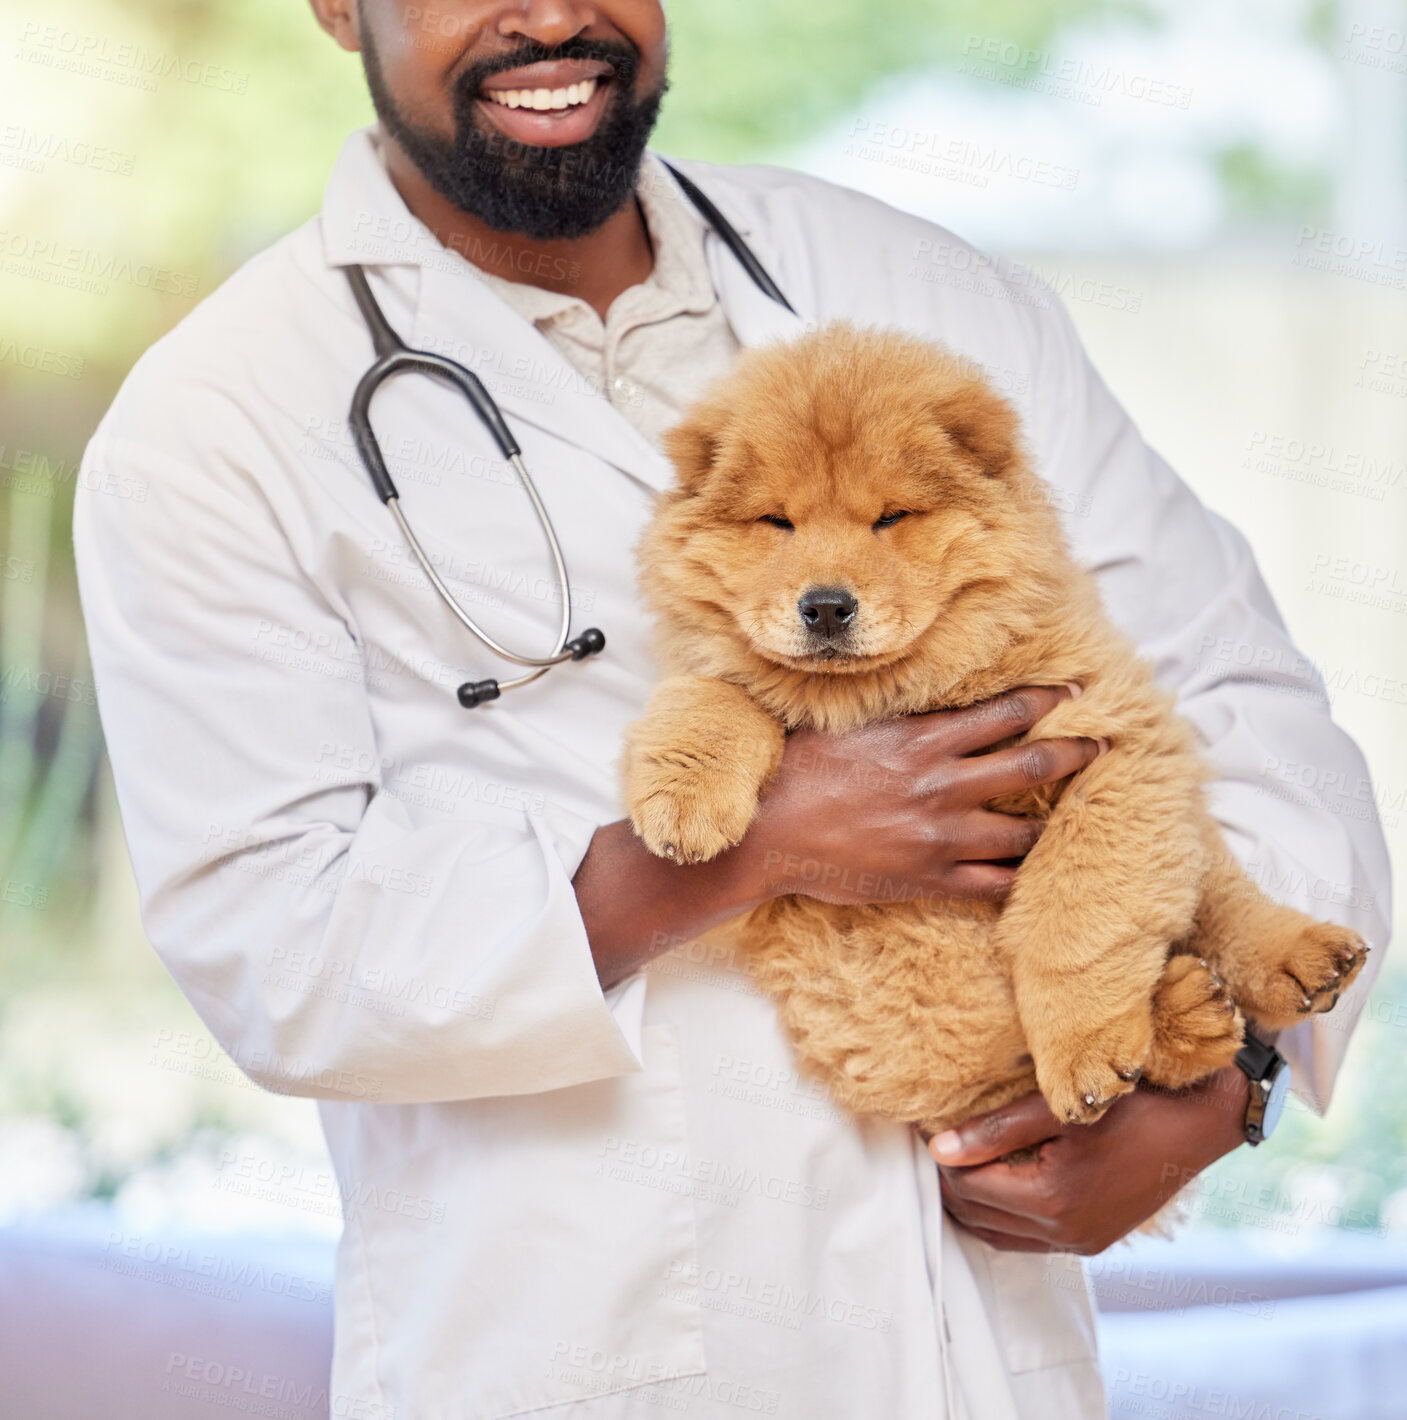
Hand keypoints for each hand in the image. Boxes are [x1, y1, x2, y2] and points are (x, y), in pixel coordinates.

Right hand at [743, 684, 1105, 906]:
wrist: (771, 832)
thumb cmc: (800, 770)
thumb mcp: (851, 726)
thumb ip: (896, 715)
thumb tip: (923, 693)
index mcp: (924, 741)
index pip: (1006, 713)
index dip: (1048, 700)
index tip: (1076, 691)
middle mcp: (942, 786)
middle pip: (1032, 767)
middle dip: (1075, 754)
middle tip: (1104, 746)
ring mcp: (940, 837)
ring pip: (1022, 833)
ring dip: (1052, 824)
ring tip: (1072, 820)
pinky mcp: (929, 879)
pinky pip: (992, 884)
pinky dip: (1017, 880)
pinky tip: (1033, 876)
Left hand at [931, 1069, 1250, 1253]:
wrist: (1196, 1124)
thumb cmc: (1129, 1105)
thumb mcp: (1055, 1109)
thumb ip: (994, 1131)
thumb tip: (938, 1149)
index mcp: (1051, 1200)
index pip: (968, 1188)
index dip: (943, 1161)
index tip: (929, 1130)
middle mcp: (1064, 1233)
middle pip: (978, 1216)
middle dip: (952, 1183)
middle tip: (939, 1146)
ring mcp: (1081, 1243)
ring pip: (1000, 1235)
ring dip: (975, 1204)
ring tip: (961, 1165)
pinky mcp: (1093, 1241)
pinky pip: (1029, 1241)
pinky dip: (1004, 1218)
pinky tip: (999, 1185)